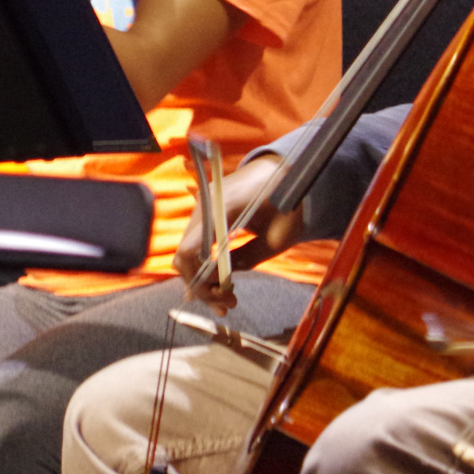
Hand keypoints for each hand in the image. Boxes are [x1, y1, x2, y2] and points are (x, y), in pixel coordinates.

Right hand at [174, 155, 303, 313]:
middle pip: (186, 257)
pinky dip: (203, 270)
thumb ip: (249, 258)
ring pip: (187, 256)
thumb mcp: (278, 235)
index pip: (192, 246)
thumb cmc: (286, 201)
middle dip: (204, 287)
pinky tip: (220, 288)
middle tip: (230, 303)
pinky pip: (195, 248)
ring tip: (229, 301)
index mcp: (225, 206)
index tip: (219, 294)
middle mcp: (205, 207)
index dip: (198, 277)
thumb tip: (222, 280)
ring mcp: (201, 212)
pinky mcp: (203, 218)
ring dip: (203, 282)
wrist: (281, 171)